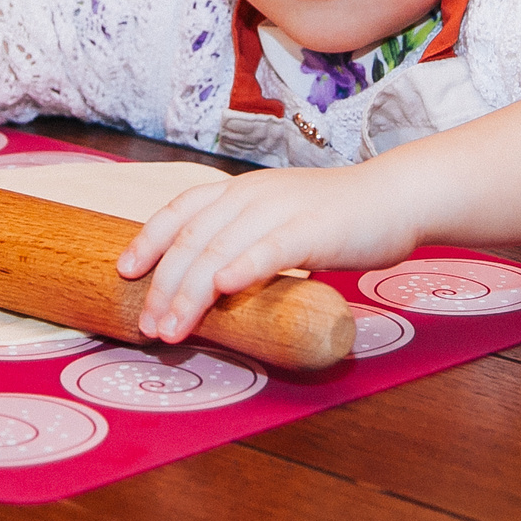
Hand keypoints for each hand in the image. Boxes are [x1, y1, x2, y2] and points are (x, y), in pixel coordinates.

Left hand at [118, 163, 418, 342]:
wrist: (395, 199)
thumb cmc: (338, 219)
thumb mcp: (280, 222)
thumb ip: (248, 244)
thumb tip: (213, 287)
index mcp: (241, 191)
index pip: (182, 210)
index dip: (149, 239)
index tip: (124, 271)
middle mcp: (252, 195)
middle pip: (192, 240)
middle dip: (163, 286)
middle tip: (147, 326)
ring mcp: (280, 210)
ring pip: (219, 250)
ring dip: (189, 293)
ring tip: (172, 329)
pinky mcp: (311, 230)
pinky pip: (269, 249)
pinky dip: (242, 268)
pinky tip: (223, 289)